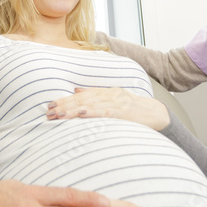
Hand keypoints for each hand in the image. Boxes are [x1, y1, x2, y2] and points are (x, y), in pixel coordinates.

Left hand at [46, 88, 169, 130]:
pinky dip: (92, 112)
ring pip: (90, 105)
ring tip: (59, 115)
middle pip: (82, 99)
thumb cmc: (134, 110)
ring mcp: (115, 103)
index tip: (51, 106)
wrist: (157, 114)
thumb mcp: (114, 99)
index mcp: (105, 92)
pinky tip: (81, 114)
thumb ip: (95, 95)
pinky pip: (104, 112)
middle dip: (64, 105)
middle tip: (49, 112)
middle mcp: (108, 95)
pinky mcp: (122, 112)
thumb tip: (76, 91)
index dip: (65, 100)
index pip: (81, 96)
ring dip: (73, 110)